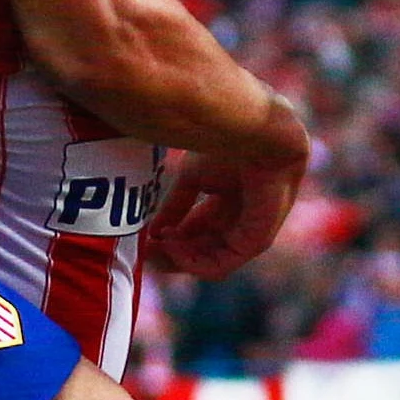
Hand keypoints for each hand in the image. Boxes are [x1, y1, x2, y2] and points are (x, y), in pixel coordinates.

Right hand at [150, 126, 305, 281]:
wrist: (256, 134)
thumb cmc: (228, 145)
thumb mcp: (192, 178)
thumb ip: (175, 206)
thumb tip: (154, 230)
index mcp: (227, 204)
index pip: (196, 232)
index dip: (170, 239)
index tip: (145, 239)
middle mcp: (240, 222)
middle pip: (201, 251)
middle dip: (171, 254)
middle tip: (144, 251)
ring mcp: (249, 234)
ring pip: (209, 262)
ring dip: (178, 261)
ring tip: (153, 251)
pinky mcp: (256, 242)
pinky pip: (220, 265)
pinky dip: (192, 263)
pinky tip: (171, 248)